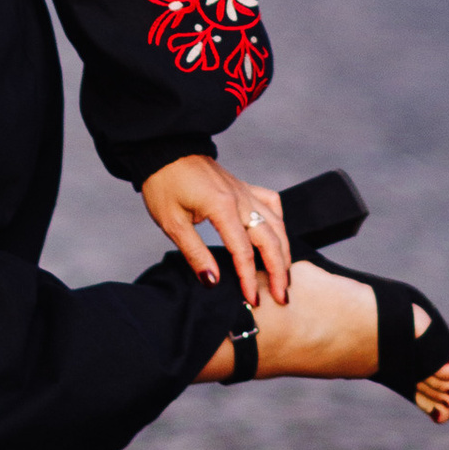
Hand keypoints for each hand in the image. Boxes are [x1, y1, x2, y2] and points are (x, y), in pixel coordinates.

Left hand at [139, 155, 289, 312]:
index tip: (253, 300)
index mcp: (222, 207)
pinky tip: (278, 235)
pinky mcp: (243, 187)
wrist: (164, 149)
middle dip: (278, 271)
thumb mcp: (172, 222)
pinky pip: (271, 203)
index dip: (250, 279)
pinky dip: (279, 221)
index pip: (243, 251)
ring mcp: (245, 191)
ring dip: (283, 251)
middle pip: (270, 239)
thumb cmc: (163, 184)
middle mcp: (241, 198)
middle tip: (281, 297)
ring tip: (285, 276)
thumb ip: (195, 253)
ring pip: (277, 223)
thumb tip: (213, 281)